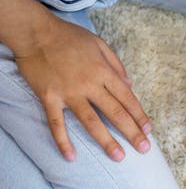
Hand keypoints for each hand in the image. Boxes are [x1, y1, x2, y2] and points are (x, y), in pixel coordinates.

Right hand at [14, 15, 151, 161]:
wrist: (34, 31)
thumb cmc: (68, 36)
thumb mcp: (98, 43)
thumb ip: (116, 65)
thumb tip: (130, 85)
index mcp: (103, 71)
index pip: (127, 98)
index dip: (139, 116)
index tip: (148, 131)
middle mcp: (89, 84)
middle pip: (115, 113)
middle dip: (132, 133)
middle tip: (144, 149)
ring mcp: (68, 93)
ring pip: (91, 122)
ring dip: (106, 141)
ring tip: (119, 157)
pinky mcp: (49, 98)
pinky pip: (56, 123)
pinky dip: (62, 141)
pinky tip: (71, 157)